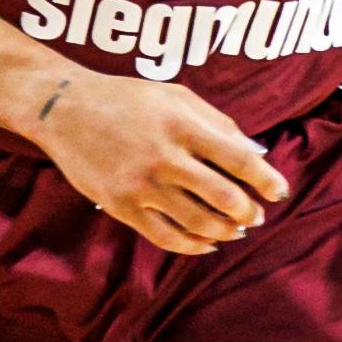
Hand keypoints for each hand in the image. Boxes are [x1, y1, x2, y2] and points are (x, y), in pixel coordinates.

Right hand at [30, 69, 287, 256]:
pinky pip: (166, 237)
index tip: (279, 192)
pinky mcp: (121, 206)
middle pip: (225, 198)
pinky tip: (206, 243)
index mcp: (181, 124)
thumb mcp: (175, 95)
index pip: (240, 161)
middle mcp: (163, 156)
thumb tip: (257, 156)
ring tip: (234, 229)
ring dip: (226, 231)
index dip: (268, 181)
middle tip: (255, 215)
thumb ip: (218, 122)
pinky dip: (193, 246)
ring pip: (200, 224)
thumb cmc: (126, 98)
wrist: (61, 107)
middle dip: (249, 212)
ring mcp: (141, 185)